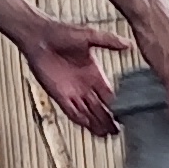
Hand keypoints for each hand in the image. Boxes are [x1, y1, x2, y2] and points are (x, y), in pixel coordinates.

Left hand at [1, 13, 131, 134]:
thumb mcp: (89, 36)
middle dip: (108, 119)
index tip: (127, 115)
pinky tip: (88, 126)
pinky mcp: (58, 95)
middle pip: (100, 108)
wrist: (38, 37)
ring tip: (107, 134)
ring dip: (96, 123)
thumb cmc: (61, 33)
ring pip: (87, 112)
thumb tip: (129, 44)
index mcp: (94, 73)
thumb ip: (109, 41)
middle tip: (118, 131)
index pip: (109, 94)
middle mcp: (84, 85)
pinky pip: (71, 111)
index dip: (118, 105)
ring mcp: (71, 92)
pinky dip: (80, 119)